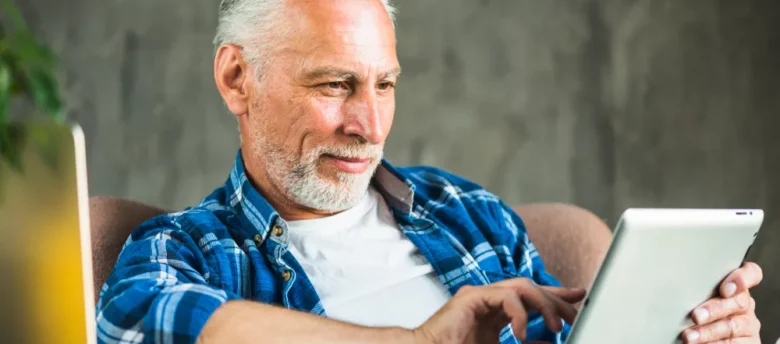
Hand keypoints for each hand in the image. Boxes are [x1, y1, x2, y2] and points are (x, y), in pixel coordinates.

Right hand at [413, 278, 585, 343]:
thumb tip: (549, 343)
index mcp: (495, 313)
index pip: (531, 298)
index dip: (556, 296)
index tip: (579, 298)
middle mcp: (488, 299)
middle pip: (531, 288)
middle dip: (557, 299)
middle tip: (575, 315)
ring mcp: (479, 296)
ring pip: (521, 286)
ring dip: (544, 304)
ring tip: (556, 326)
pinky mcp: (471, 297)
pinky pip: (505, 296)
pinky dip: (520, 313)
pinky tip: (521, 332)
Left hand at [682, 262, 762, 342]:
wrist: (705, 336)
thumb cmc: (696, 310)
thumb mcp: (696, 295)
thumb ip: (695, 288)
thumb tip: (671, 285)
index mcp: (735, 287)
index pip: (751, 273)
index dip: (742, 278)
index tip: (725, 289)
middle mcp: (745, 304)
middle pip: (738, 302)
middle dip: (714, 309)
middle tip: (695, 316)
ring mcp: (748, 324)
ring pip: (733, 326)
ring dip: (709, 332)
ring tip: (689, 336)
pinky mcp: (749, 342)